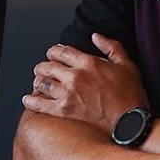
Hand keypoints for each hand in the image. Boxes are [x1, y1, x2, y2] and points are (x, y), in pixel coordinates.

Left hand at [22, 34, 147, 131]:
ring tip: (40, 83)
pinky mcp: (64, 110)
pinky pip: (40, 103)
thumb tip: (95, 36)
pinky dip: (31, 100)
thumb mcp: (127, 65)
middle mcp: (75, 76)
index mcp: (88, 62)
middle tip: (43, 70)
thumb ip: (111, 47)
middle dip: (43, 67)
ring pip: (41, 82)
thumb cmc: (130, 95)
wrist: (130, 123)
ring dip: (38, 81)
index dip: (53, 52)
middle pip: (47, 66)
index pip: (60, 51)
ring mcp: (67, 93)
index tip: (52, 55)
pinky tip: (29, 99)